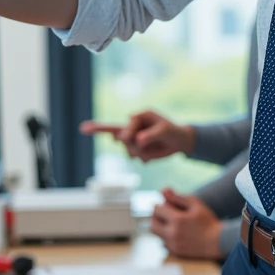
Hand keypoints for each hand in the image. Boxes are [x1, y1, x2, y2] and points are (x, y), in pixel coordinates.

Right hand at [80, 112, 195, 160]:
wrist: (179, 142)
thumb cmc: (172, 131)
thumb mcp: (165, 130)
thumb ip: (150, 135)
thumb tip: (136, 140)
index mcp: (138, 117)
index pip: (126, 127)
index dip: (126, 134)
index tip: (96, 131)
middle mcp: (132, 126)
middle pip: (122, 139)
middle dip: (133, 146)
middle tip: (144, 143)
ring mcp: (132, 138)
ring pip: (128, 150)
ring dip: (140, 153)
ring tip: (153, 150)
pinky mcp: (135, 148)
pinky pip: (133, 156)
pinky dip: (143, 158)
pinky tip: (151, 155)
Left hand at [150, 188, 222, 259]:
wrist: (218, 242)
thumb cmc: (208, 221)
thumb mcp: (196, 204)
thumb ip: (178, 197)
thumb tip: (163, 190)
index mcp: (177, 220)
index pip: (156, 209)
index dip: (161, 205)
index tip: (169, 205)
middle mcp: (172, 233)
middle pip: (152, 222)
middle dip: (157, 216)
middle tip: (167, 214)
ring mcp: (173, 244)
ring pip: (156, 233)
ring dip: (160, 226)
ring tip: (172, 223)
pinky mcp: (175, 252)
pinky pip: (163, 242)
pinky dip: (167, 236)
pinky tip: (178, 233)